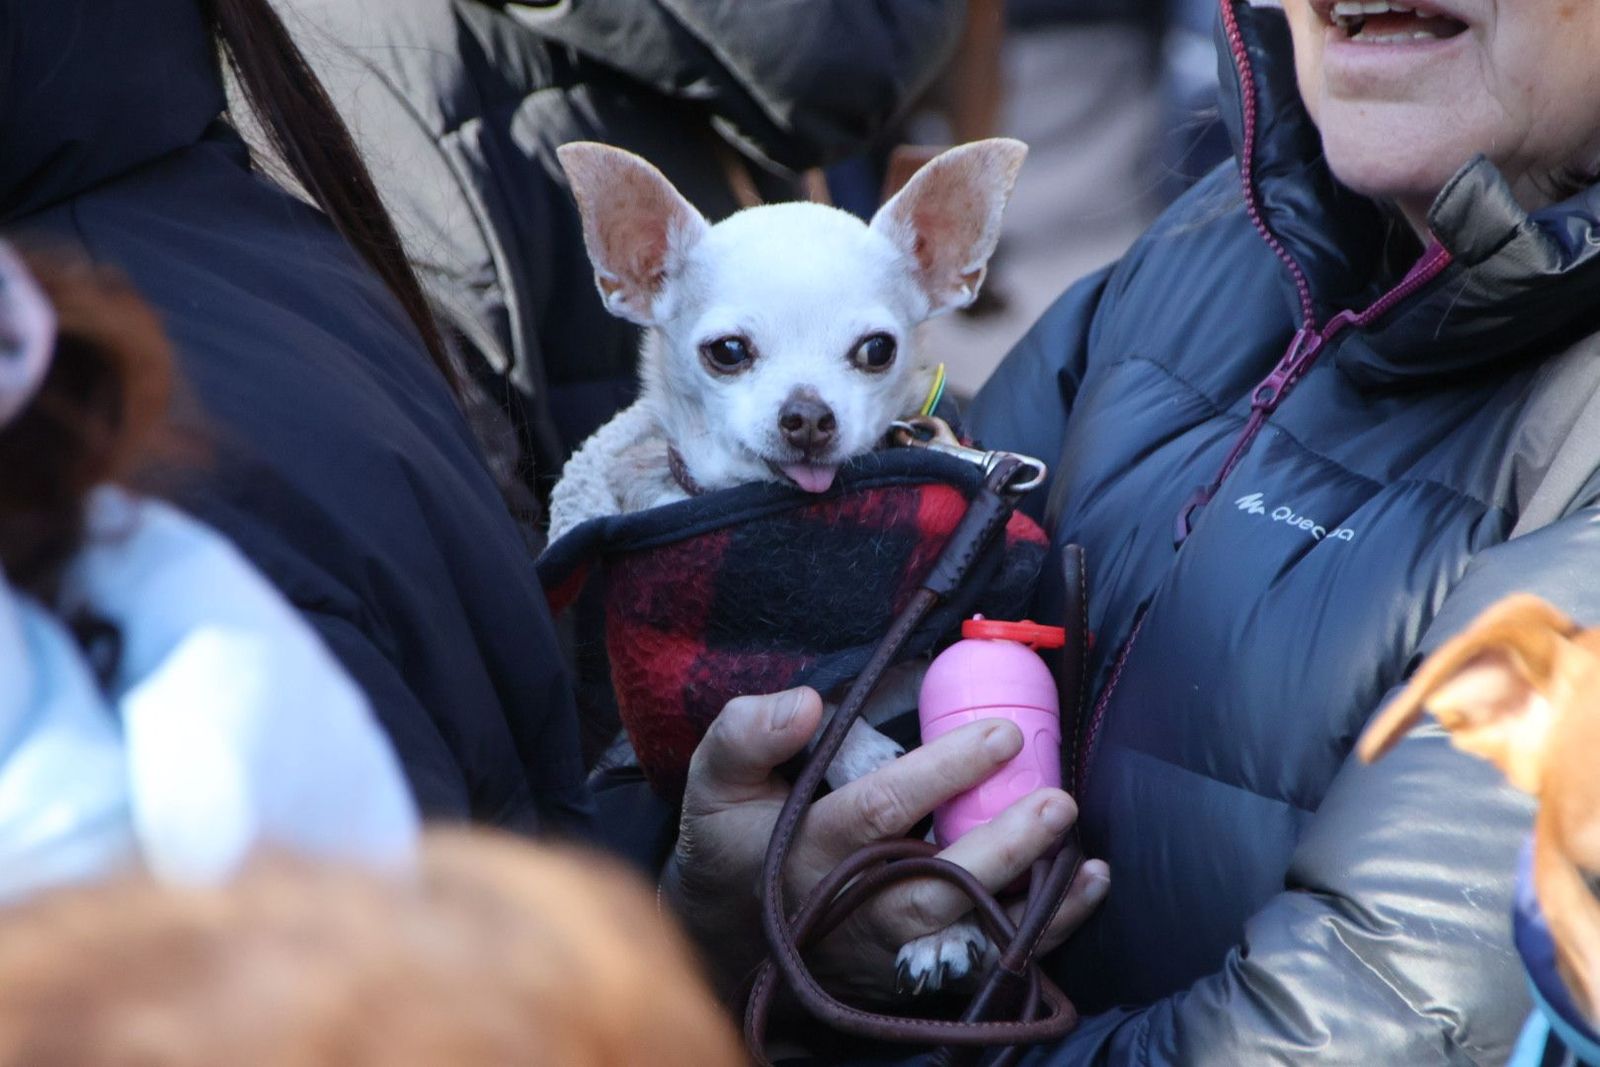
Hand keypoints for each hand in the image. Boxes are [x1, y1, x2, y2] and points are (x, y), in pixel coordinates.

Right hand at [662, 687, 1109, 1002]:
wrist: (728, 946)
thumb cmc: (733, 846)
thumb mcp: (715, 784)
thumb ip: (746, 735)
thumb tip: (807, 703)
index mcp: (806, 853)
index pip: (878, 811)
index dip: (941, 774)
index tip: (1000, 735)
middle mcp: (855, 908)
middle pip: (936, 885)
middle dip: (1002, 845)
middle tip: (1059, 799)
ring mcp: (891, 949)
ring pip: (970, 931)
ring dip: (1035, 896)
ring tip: (1082, 849)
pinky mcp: (918, 973)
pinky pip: (989, 958)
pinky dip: (1044, 928)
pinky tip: (1085, 885)